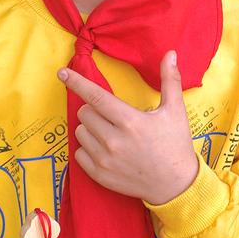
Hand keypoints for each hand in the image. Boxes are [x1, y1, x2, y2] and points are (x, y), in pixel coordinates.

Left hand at [60, 51, 199, 204]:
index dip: (77, 82)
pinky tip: (105, 148)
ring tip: (110, 132)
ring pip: (80, 132)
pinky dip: (88, 147)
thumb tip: (171, 53)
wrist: (175, 183)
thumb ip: (169, 80)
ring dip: (90, 128)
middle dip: (94, 109)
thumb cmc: (175, 143)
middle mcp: (113, 140)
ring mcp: (104, 159)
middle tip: (113, 115)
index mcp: (130, 120)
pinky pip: (79, 153)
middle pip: (85, 113)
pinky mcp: (99, 174)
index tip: (62, 73)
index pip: (96, 97)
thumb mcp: (175, 110)